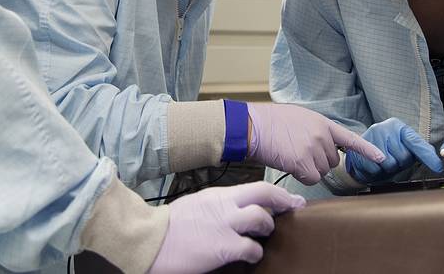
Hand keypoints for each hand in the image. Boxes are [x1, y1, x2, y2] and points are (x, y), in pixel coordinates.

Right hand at [147, 182, 304, 273]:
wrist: (150, 240)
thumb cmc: (170, 226)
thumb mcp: (197, 204)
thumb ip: (218, 204)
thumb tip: (236, 209)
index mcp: (218, 195)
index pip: (255, 187)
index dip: (278, 194)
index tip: (291, 200)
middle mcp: (224, 205)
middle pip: (264, 195)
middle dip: (283, 202)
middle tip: (293, 210)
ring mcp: (225, 225)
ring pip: (262, 219)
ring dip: (267, 228)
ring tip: (262, 235)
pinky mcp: (224, 247)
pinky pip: (252, 248)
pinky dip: (255, 252)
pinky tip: (249, 255)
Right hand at [246, 103, 385, 184]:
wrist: (254, 125)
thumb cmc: (271, 122)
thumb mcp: (299, 117)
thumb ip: (315, 130)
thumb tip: (323, 144)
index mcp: (322, 123)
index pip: (350, 138)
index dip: (367, 150)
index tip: (382, 159)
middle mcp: (322, 136)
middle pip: (332, 161)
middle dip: (318, 161)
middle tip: (298, 152)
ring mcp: (313, 149)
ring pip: (321, 171)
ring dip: (308, 169)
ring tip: (291, 155)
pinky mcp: (303, 162)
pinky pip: (311, 179)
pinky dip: (302, 176)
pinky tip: (290, 164)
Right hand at [345, 118, 443, 182]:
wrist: (359, 152)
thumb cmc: (386, 151)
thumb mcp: (403, 147)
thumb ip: (418, 150)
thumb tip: (435, 158)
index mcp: (399, 127)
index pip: (416, 142)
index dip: (427, 156)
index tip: (438, 167)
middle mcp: (385, 128)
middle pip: (403, 157)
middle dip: (400, 163)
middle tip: (393, 159)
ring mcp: (371, 137)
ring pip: (390, 164)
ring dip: (388, 169)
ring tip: (383, 162)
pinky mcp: (359, 149)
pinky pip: (376, 169)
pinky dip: (376, 172)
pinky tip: (373, 164)